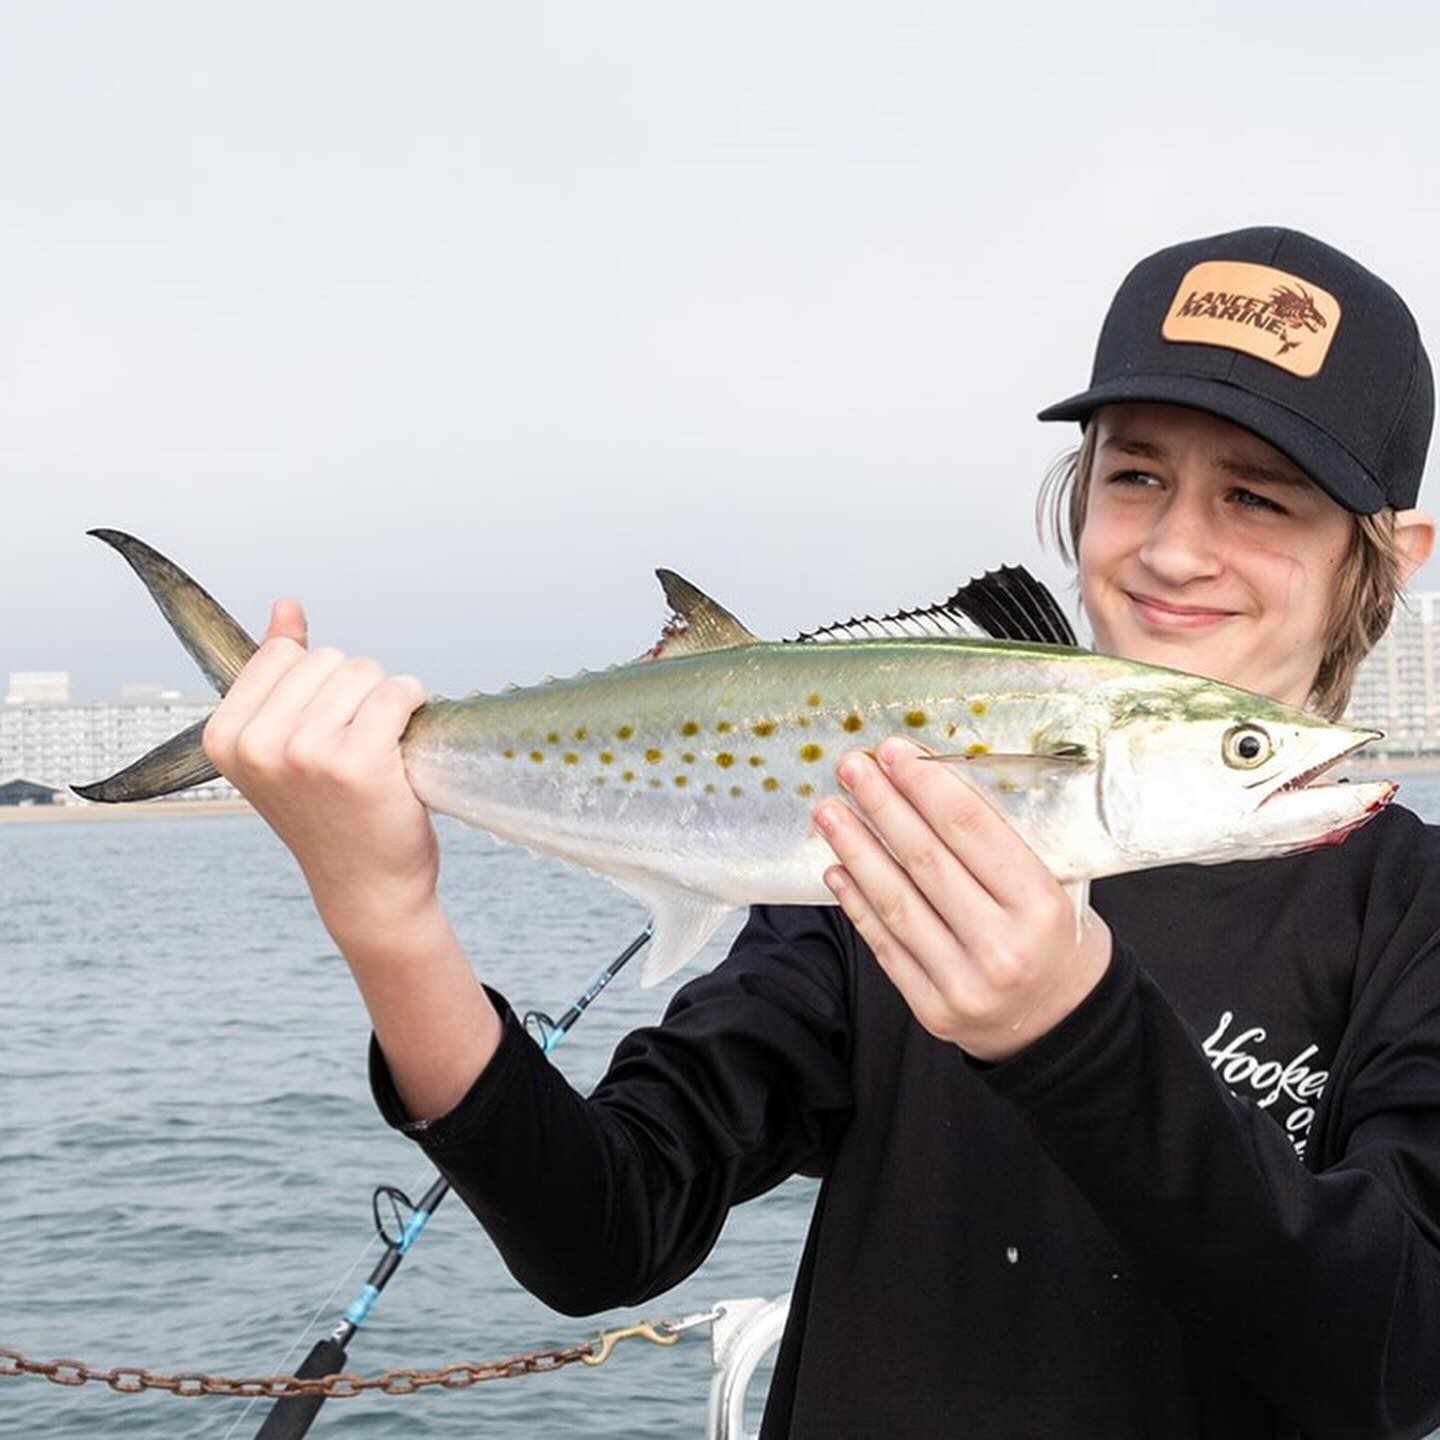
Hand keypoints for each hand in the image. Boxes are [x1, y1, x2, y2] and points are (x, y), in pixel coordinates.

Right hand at [202, 598, 437, 944]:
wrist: (365, 885)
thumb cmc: (330, 811)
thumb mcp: (283, 743)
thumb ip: (279, 672)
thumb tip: (286, 605)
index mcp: (225, 735)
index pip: (284, 653)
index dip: (320, 684)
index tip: (322, 732)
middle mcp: (258, 744)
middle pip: (328, 659)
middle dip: (354, 692)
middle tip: (354, 749)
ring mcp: (305, 752)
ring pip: (364, 671)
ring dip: (385, 701)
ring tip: (377, 753)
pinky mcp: (357, 762)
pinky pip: (397, 692)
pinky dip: (412, 707)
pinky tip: (403, 747)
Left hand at [814, 736, 1111, 1062]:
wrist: (1063, 1023)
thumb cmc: (1055, 937)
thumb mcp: (1054, 885)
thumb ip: (999, 846)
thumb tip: (925, 782)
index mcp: (1040, 905)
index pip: (971, 830)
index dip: (926, 785)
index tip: (893, 751)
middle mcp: (1002, 947)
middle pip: (926, 860)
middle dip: (882, 806)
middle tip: (850, 767)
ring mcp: (963, 983)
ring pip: (896, 902)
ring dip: (856, 850)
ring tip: (829, 812)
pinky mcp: (933, 1010)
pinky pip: (885, 946)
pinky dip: (857, 904)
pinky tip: (837, 869)